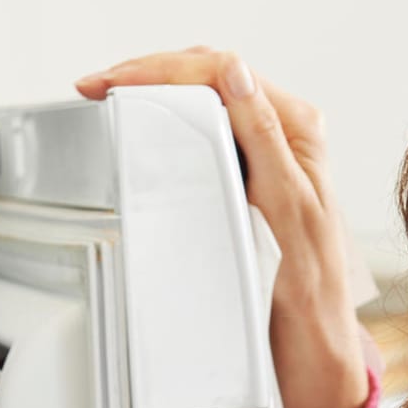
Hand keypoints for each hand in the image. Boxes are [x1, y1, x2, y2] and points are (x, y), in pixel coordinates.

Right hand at [75, 49, 369, 407]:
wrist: (310, 337)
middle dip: (150, 73)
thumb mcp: (288, 205)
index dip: (164, 69)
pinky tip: (143, 123)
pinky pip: (203, 131)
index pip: (224, 72)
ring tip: (111, 94)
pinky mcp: (246, 175)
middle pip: (209, 77)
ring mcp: (263, 153)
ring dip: (155, 91)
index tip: (116, 81)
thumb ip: (264, 137)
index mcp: (296, 129)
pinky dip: (167, 120)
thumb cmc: (309, 284)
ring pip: (203, 99)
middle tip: (97, 85)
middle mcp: (282, 133)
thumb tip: (235, 75)